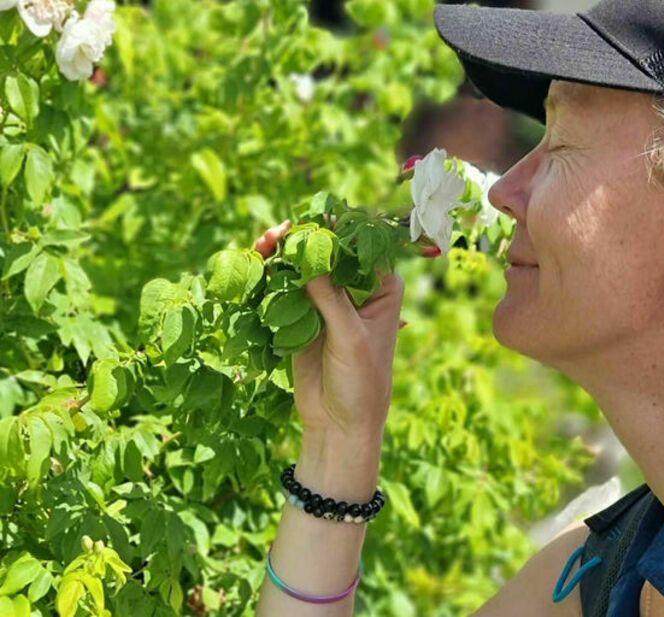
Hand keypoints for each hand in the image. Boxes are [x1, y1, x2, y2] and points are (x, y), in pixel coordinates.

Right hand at [253, 219, 405, 439]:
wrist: (338, 423)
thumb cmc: (361, 381)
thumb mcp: (350, 337)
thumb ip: (329, 297)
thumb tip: (308, 253)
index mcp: (382, 287)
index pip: (360, 247)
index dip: (336, 229)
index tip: (310, 220)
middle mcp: (356, 289)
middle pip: (329, 251)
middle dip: (304, 238)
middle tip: (280, 232)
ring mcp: (327, 302)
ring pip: (305, 266)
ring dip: (285, 253)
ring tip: (265, 244)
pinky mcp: (303, 317)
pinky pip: (287, 289)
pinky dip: (273, 276)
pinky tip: (260, 265)